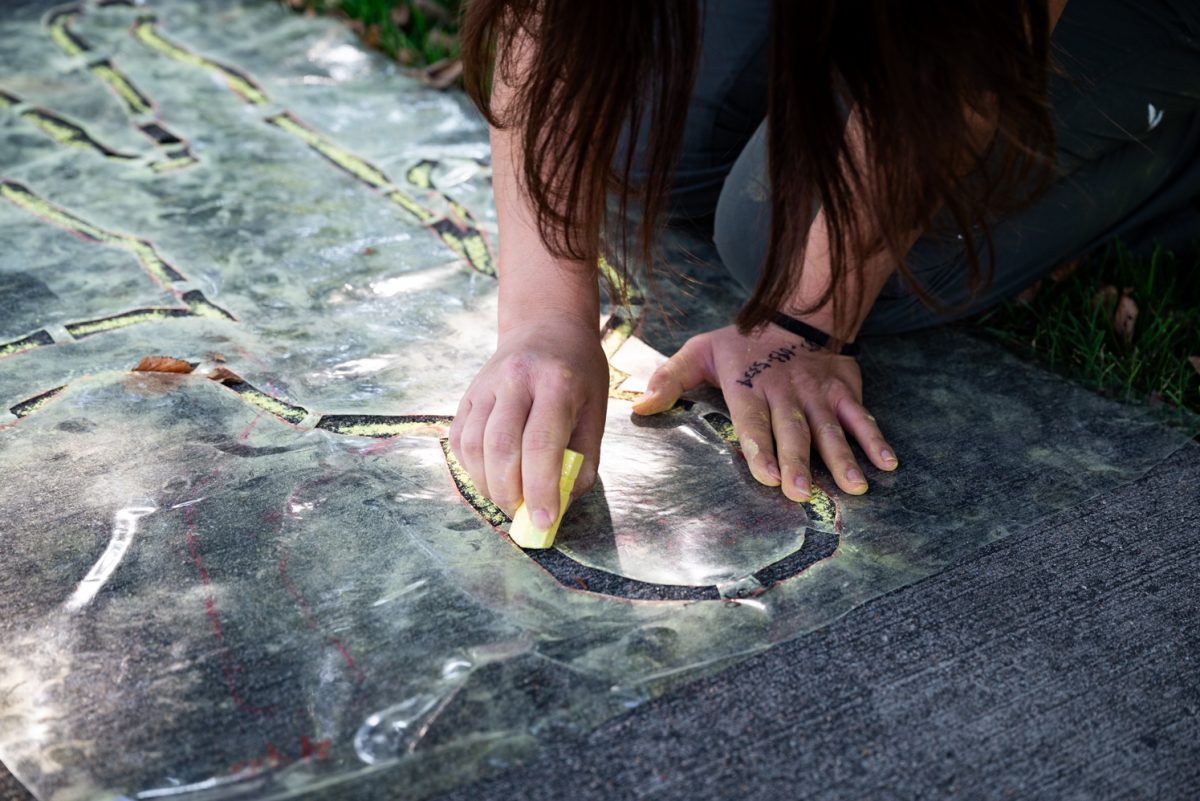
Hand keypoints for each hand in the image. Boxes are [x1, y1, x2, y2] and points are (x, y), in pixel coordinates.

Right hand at [449, 313, 608, 525]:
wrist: (546, 327)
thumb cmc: (579, 374)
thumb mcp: (596, 411)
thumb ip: (582, 460)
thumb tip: (559, 507)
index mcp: (556, 382)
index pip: (541, 444)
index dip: (540, 489)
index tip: (544, 522)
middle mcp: (515, 380)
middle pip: (501, 448)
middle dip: (510, 493)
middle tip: (523, 514)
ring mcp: (486, 385)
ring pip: (475, 448)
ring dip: (488, 486)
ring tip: (508, 498)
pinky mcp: (467, 395)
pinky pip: (460, 441)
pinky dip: (472, 469)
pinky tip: (491, 477)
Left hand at [632, 324, 896, 498]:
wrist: (794, 315)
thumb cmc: (740, 345)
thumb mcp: (700, 352)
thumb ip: (671, 379)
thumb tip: (639, 406)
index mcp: (749, 385)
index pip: (753, 418)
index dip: (760, 446)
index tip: (767, 475)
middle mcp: (786, 390)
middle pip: (793, 428)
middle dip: (799, 460)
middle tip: (802, 493)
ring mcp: (818, 392)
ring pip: (831, 426)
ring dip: (842, 457)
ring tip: (853, 487)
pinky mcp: (844, 389)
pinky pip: (861, 416)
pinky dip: (875, 439)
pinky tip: (886, 464)